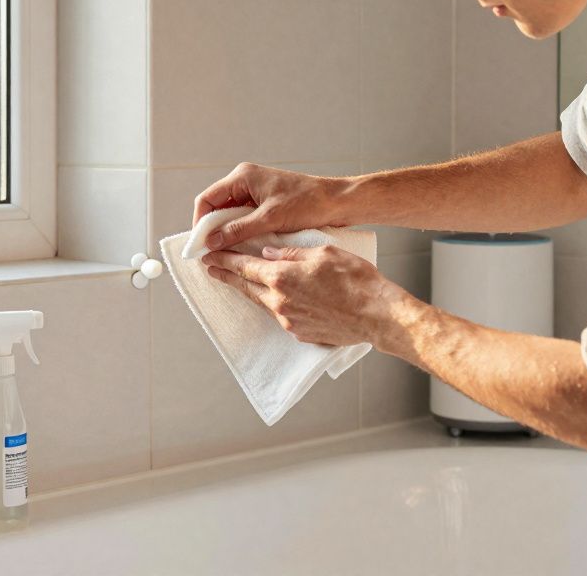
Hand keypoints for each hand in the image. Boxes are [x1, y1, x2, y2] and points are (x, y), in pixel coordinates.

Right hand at [193, 163, 350, 251]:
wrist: (337, 202)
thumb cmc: (307, 203)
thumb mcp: (270, 218)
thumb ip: (238, 229)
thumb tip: (212, 242)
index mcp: (243, 176)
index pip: (207, 199)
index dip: (200, 223)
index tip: (200, 245)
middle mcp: (246, 180)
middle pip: (216, 206)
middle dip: (211, 228)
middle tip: (210, 252)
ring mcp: (255, 191)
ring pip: (229, 212)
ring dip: (226, 230)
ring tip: (224, 251)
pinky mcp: (265, 202)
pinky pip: (243, 216)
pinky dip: (239, 230)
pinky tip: (240, 245)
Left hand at [201, 244, 413, 350]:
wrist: (376, 315)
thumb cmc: (356, 280)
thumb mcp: (323, 252)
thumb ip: (291, 252)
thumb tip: (268, 252)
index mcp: (282, 277)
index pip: (245, 266)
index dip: (225, 260)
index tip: (210, 256)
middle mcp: (280, 301)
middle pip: (246, 286)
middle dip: (227, 276)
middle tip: (211, 269)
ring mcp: (289, 320)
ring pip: (261, 302)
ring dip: (248, 290)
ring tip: (238, 282)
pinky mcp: (300, 333)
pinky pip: (279, 316)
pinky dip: (272, 305)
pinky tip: (272, 299)